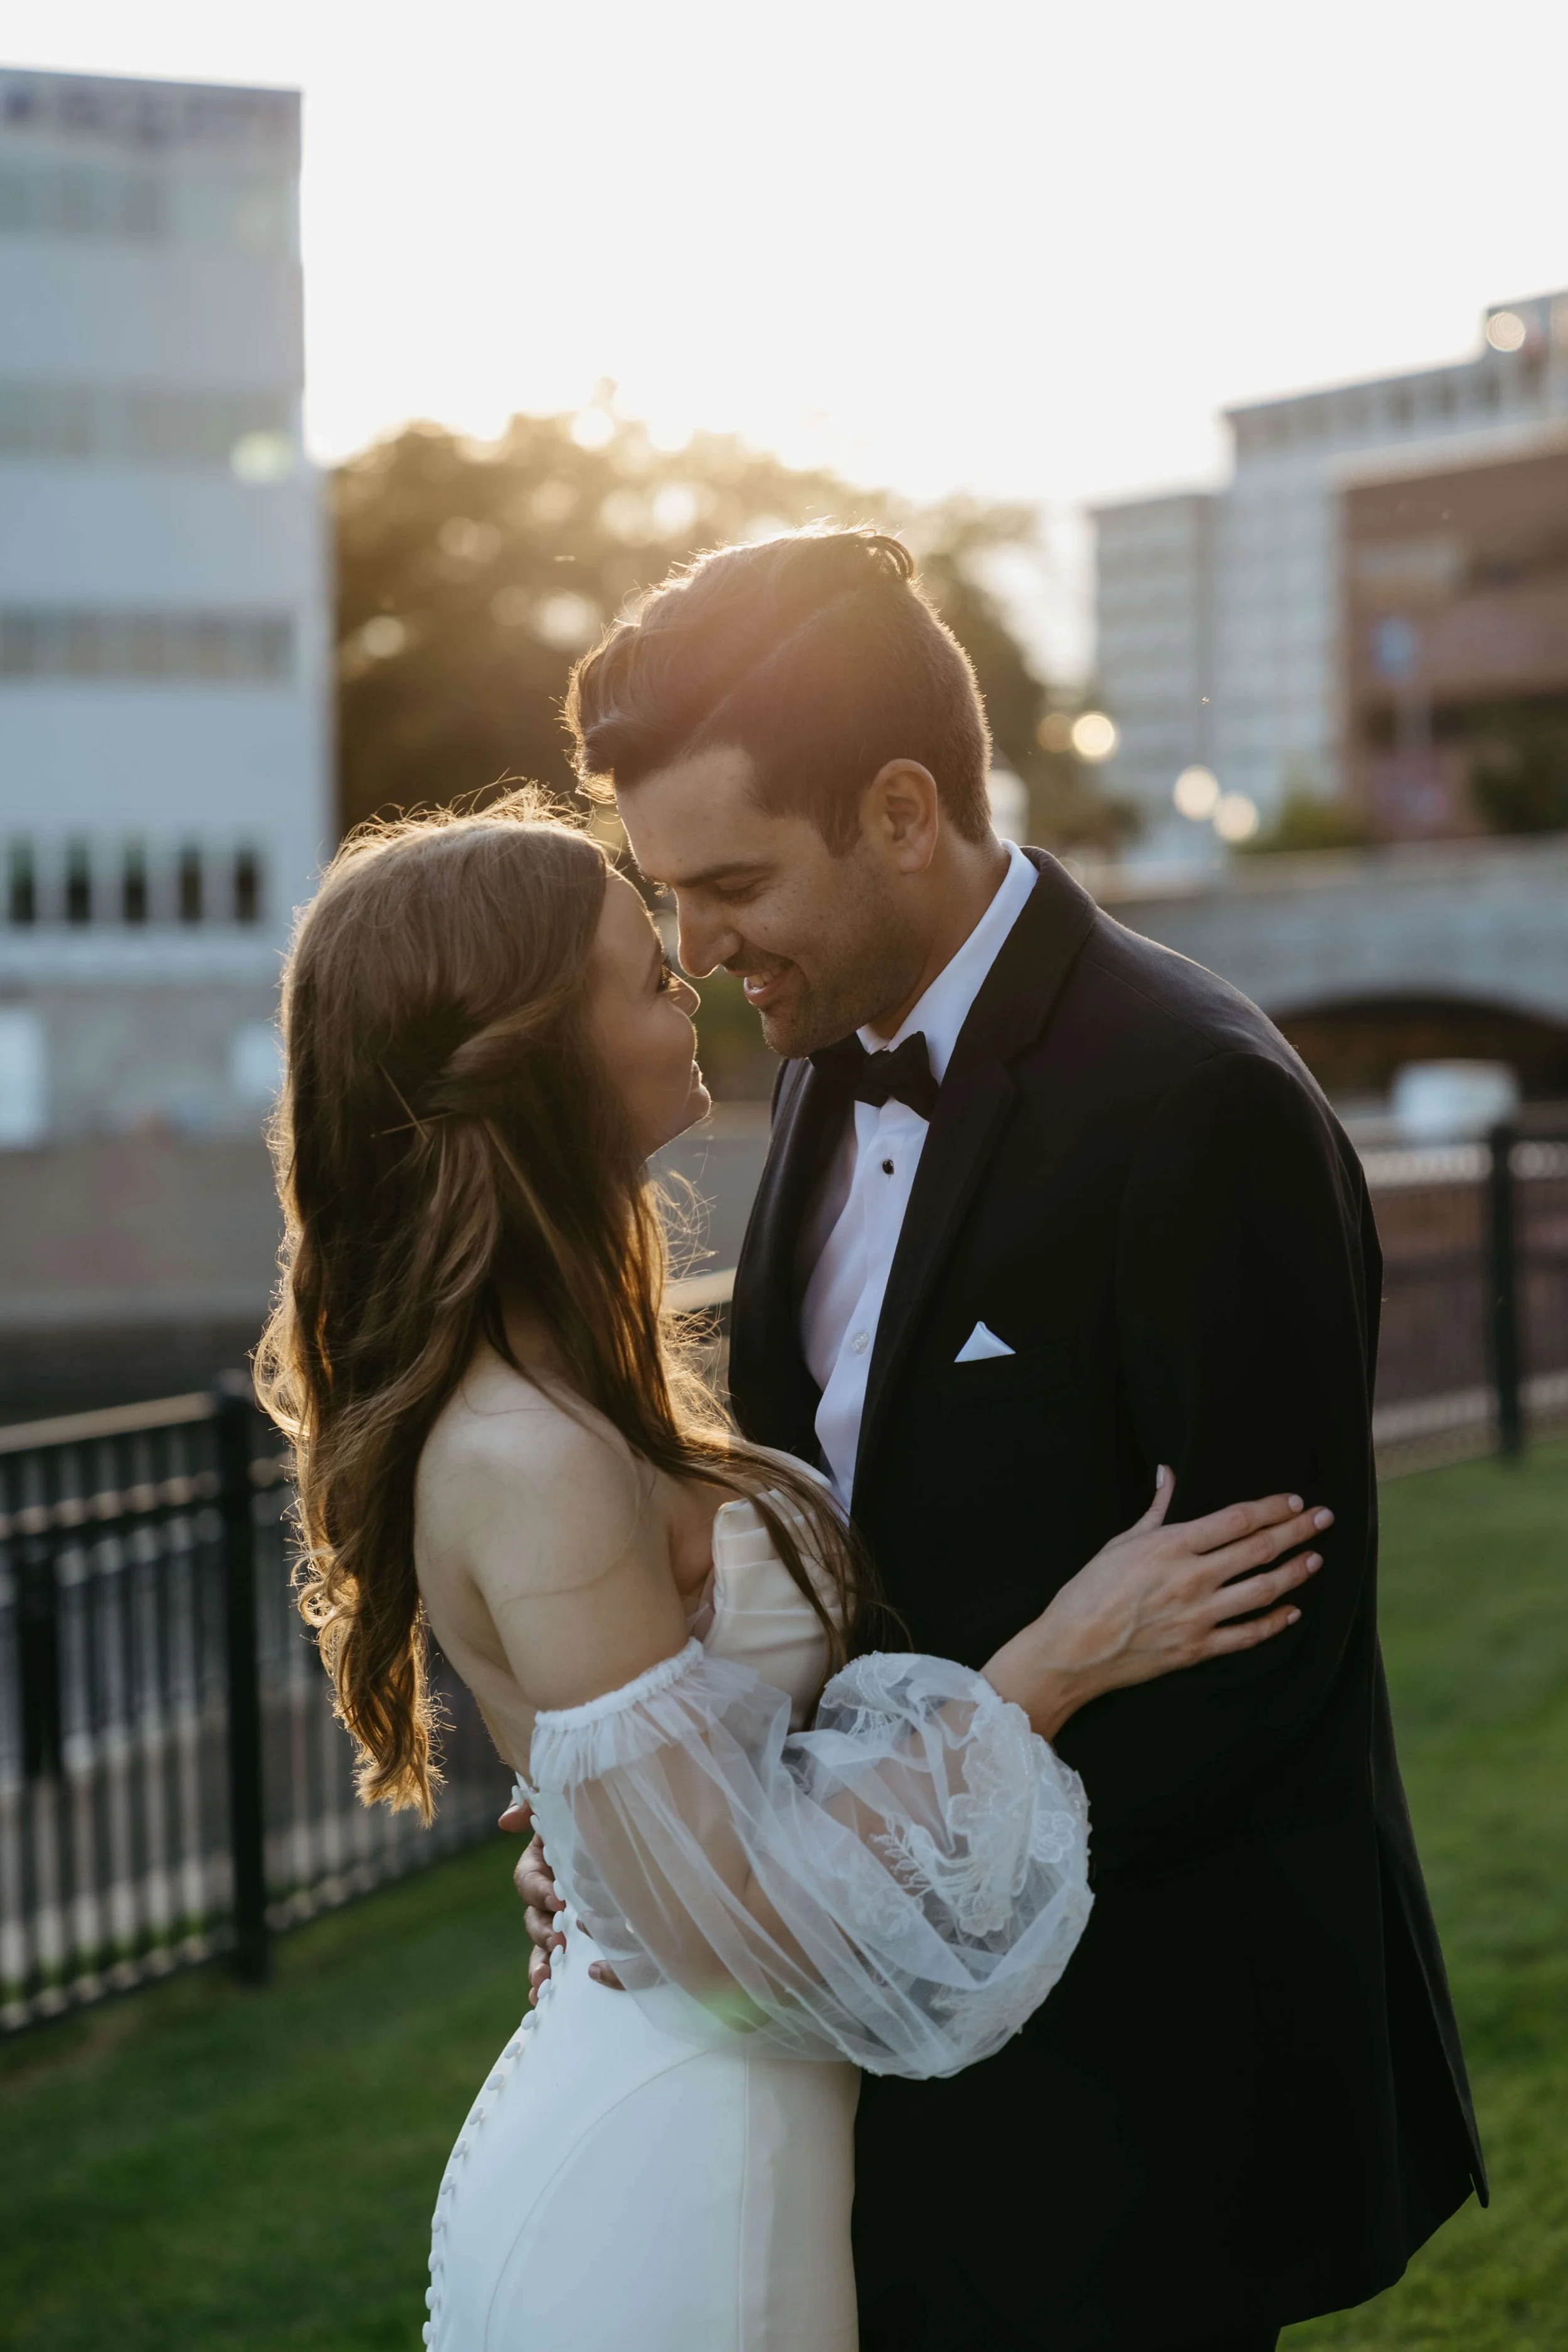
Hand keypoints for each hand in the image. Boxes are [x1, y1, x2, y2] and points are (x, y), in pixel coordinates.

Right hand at [499, 1795, 623, 1995]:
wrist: (635, 1832)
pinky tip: (544, 1997)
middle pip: (534, 1920)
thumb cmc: (596, 1817)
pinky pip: (559, 1965)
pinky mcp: (580, 1942)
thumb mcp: (566, 1806)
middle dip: (542, 1935)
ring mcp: (564, 1921)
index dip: (539, 1890)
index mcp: (545, 1864)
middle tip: (558, 1943)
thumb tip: (505, 1822)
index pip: (528, 1880)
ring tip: (544, 1983)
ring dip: (539, 1965)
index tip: (558, 1899)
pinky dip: (549, 1980)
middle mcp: (551, 1895)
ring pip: (543, 1947)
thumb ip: (535, 1806)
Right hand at [983, 1469, 1331, 1740]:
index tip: (1294, 1502)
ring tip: (1316, 1559)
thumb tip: (1168, 1474)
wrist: (1072, 1650)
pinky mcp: (1197, 1648)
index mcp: (1170, 1546)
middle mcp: (1191, 1578)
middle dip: (1297, 1532)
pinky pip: (1248, 1634)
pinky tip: (1291, 1611)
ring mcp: (1198, 1616)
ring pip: (1263, 1591)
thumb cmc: (1088, 1592)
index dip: (1271, 1509)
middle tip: (1325, 1519)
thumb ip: (1154, 1509)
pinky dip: (1274, 1622)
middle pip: (1258, 1550)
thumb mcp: (1119, 1542)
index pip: (1236, 1520)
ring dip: (1295, 1573)